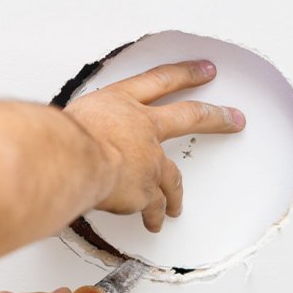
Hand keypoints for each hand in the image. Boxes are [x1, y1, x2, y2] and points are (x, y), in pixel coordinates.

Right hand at [63, 60, 245, 231]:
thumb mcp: (69, 120)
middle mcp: (142, 126)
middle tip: (234, 118)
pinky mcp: (147, 190)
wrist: (70, 159)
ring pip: (174, 177)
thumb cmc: (58, 138)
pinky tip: (153, 223)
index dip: (184, 73)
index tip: (205, 70)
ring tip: (177, 206)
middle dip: (216, 117)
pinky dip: (153, 216)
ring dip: (176, 193)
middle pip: (190, 115)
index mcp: (120, 102)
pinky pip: (154, 207)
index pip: (159, 80)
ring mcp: (150, 159)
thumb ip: (82, 130)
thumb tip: (71, 141)